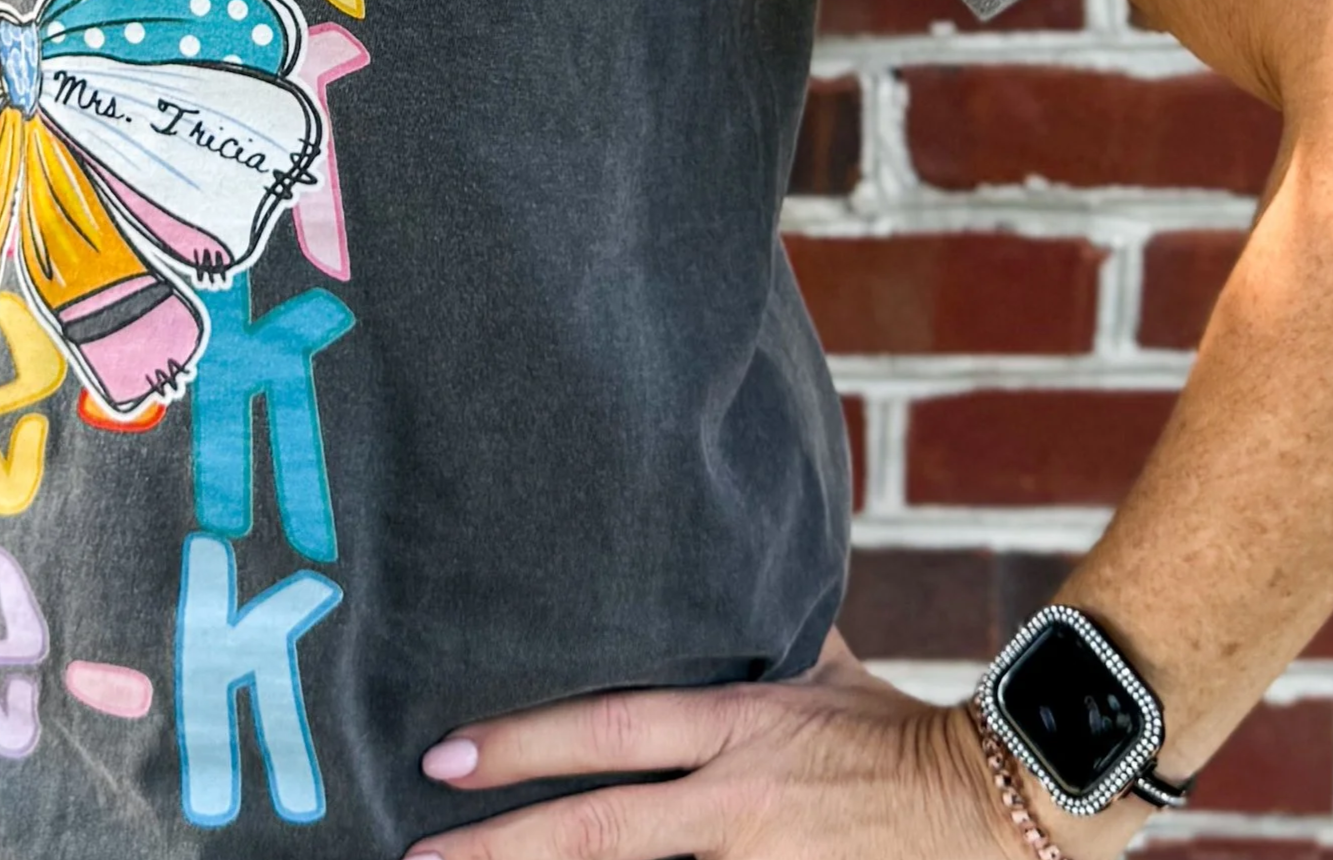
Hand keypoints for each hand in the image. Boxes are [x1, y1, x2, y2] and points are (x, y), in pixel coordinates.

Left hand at [403, 629, 1125, 859]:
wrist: (996, 804)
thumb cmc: (900, 726)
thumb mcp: (820, 667)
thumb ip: (755, 642)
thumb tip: (717, 580)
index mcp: (736, 727)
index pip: (608, 729)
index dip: (524, 743)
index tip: (443, 753)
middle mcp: (734, 803)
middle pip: (598, 830)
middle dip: (501, 845)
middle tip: (415, 851)